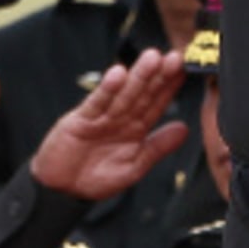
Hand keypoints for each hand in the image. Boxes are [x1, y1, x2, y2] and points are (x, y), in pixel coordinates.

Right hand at [29, 48, 187, 201]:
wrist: (62, 190)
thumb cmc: (97, 178)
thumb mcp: (134, 166)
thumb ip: (158, 147)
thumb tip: (185, 129)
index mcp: (135, 129)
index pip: (156, 104)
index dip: (170, 87)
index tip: (185, 70)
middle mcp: (120, 118)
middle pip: (142, 94)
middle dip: (158, 75)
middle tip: (175, 57)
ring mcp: (100, 117)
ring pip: (123, 94)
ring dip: (137, 76)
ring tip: (152, 58)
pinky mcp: (80, 120)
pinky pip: (96, 103)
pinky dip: (107, 89)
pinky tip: (118, 74)